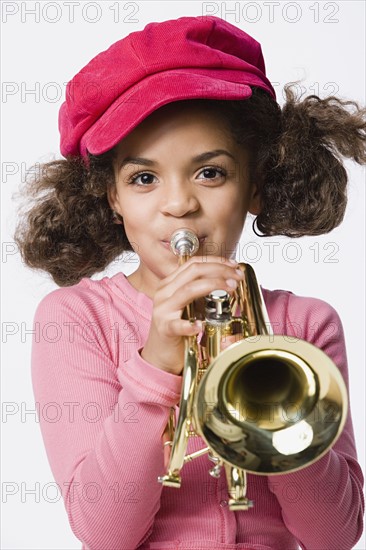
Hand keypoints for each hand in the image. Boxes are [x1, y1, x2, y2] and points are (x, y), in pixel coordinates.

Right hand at [141, 257, 244, 374]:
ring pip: (188, 290)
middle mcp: (164, 292)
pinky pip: (178, 324)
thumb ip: (202, 292)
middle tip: (237, 277)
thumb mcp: (190, 304)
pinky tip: (201, 326)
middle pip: (194, 271)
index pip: (194, 263)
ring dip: (213, 286)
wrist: (160, 352)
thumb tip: (229, 280)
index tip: (234, 265)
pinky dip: (190, 325)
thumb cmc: (177, 326)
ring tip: (230, 290)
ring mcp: (163, 309)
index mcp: (170, 283)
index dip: (216, 261)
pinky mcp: (165, 328)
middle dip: (220, 271)